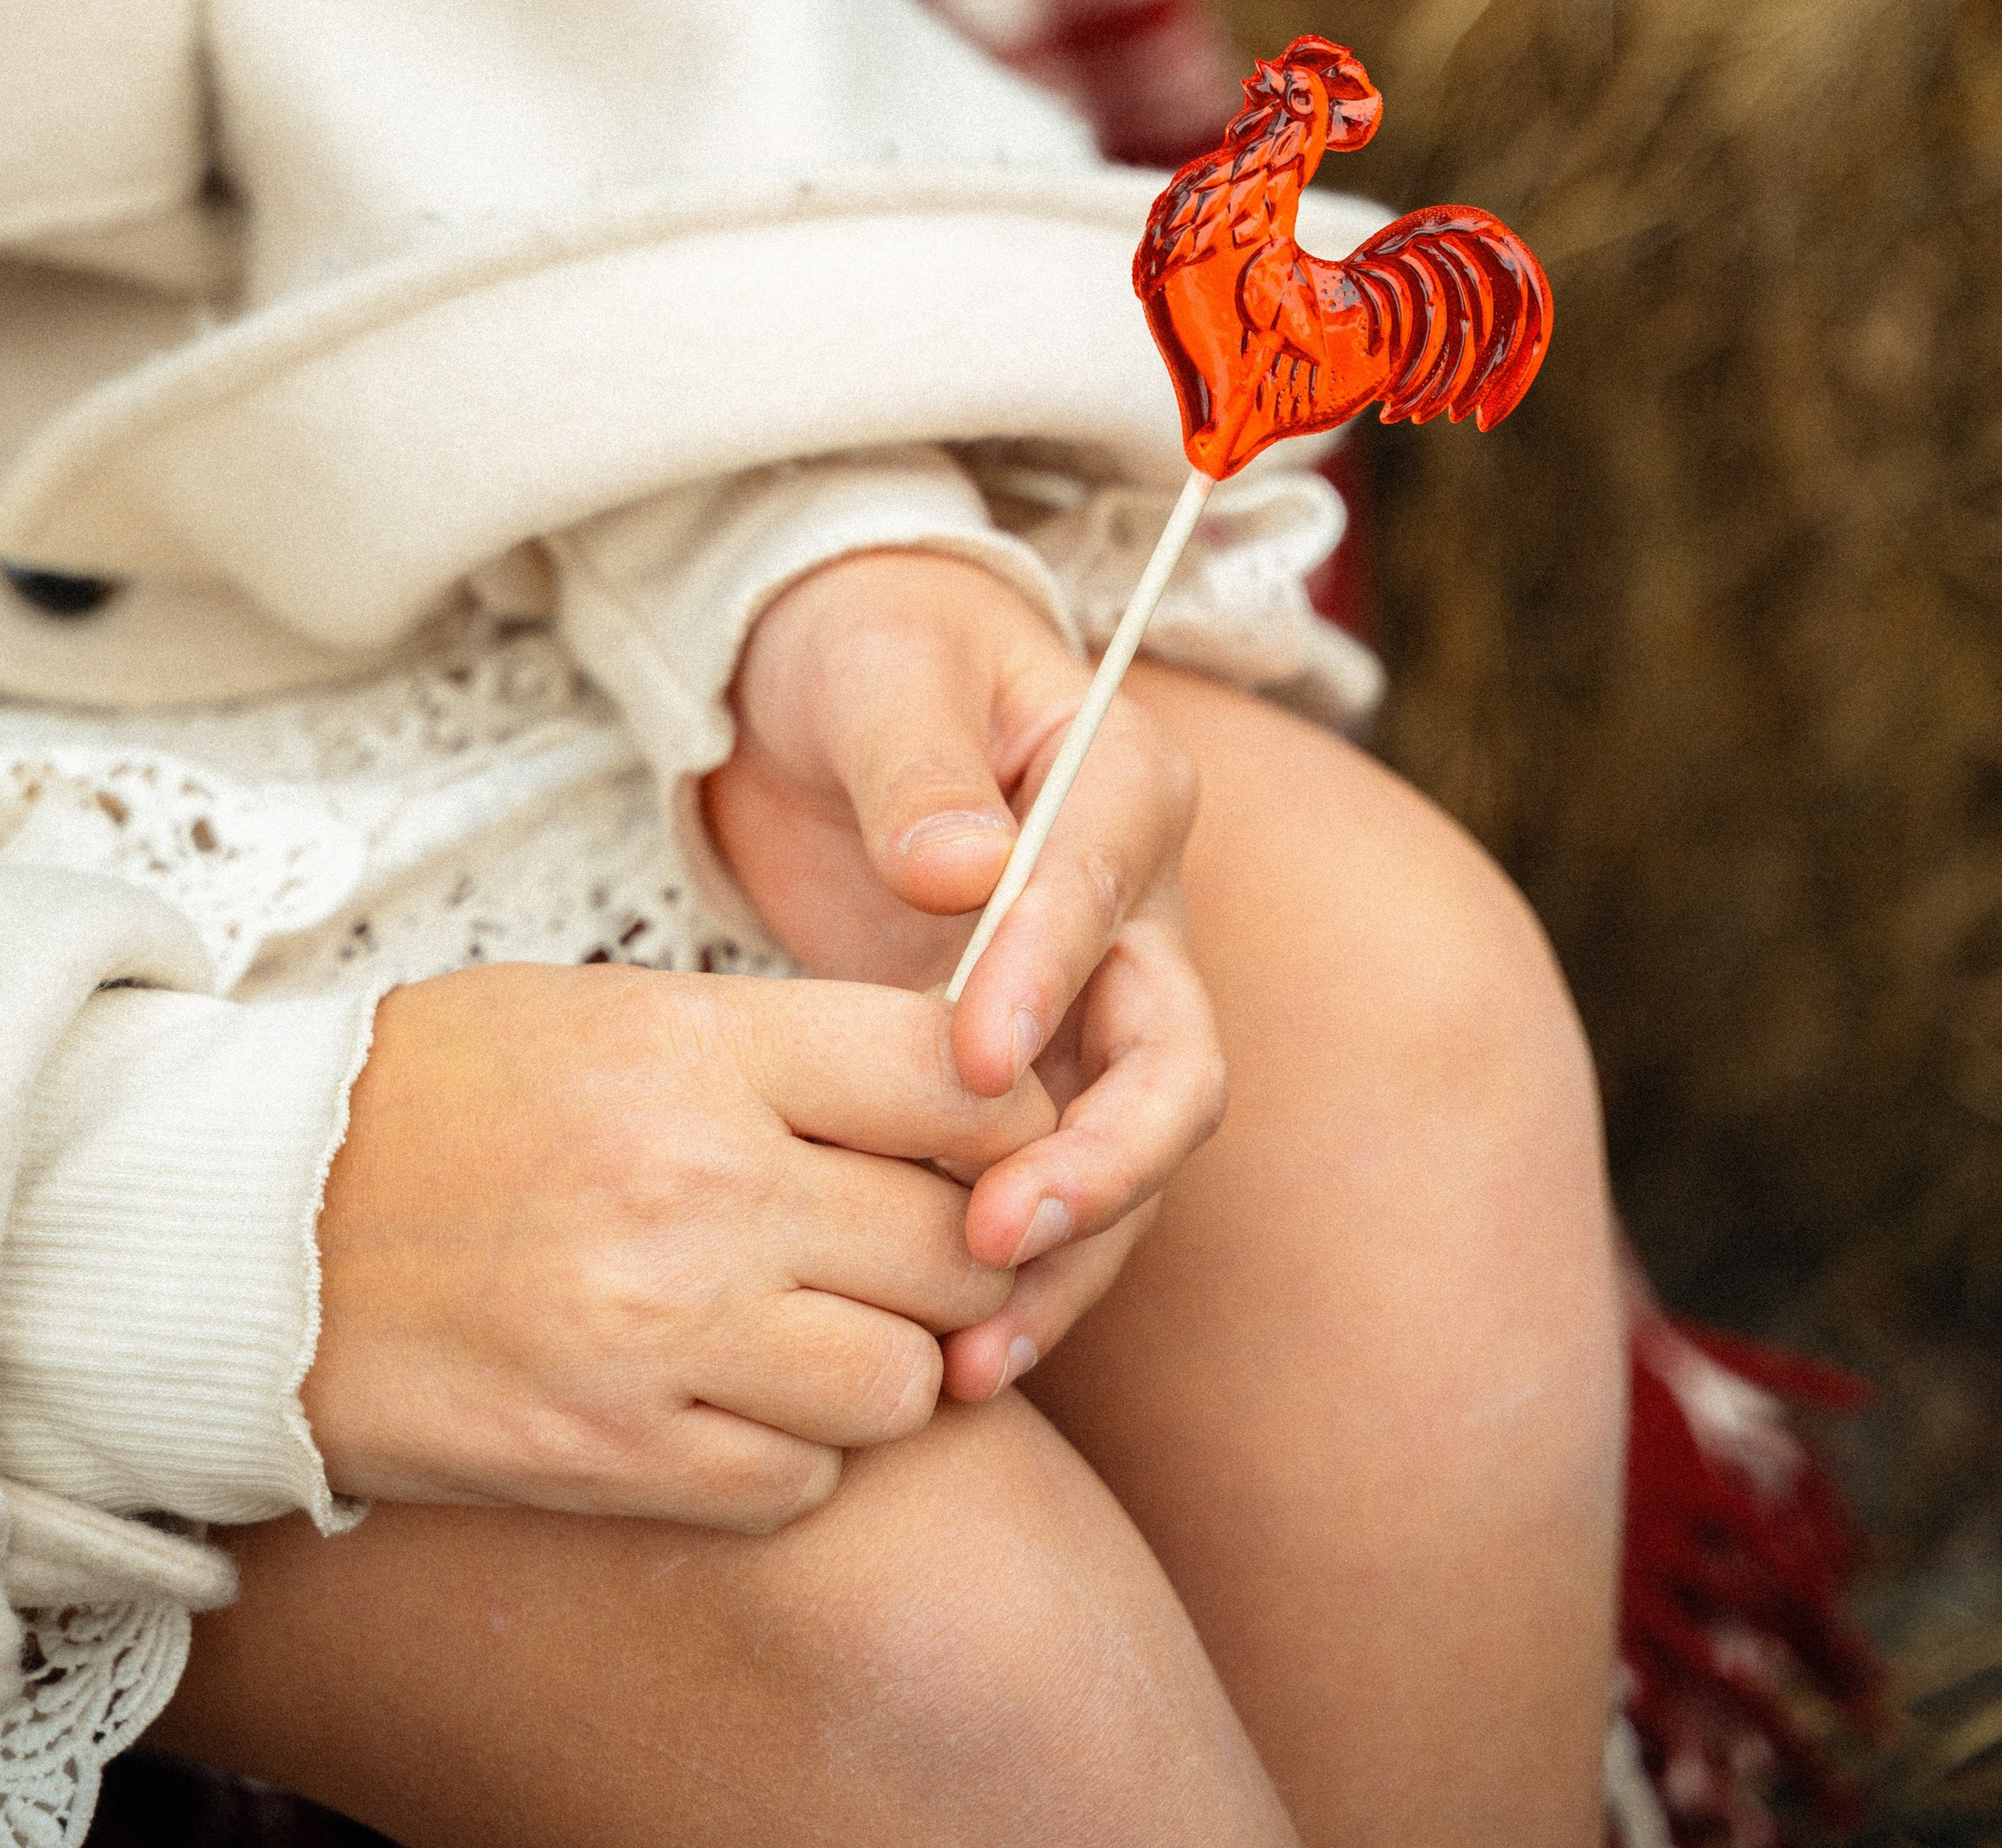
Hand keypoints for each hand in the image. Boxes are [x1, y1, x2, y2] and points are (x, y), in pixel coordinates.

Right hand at [301, 961, 1051, 1530]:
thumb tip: (961, 1094)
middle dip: (963, 1256)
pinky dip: (793, 1453)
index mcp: (703, 1049)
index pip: (958, 1081)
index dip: (1008, 1118)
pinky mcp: (610, 1457)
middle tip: (915, 1249)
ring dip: (886, 1366)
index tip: (988, 1138)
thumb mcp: (615, 1009)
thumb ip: (785, 1052)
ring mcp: (658, 1334)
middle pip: (956, 1246)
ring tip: (814, 1325)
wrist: (254, 1225)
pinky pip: (799, 1480)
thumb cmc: (446, 1091)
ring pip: (903, 1384)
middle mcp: (701, 1189)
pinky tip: (732, 1396)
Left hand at [710, 551, 1226, 1402]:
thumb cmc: (862, 647)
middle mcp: (1140, 907)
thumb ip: (912, 763)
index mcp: (1122, 780)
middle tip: (995, 1237)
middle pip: (1174, 1062)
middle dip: (1102, 1164)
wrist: (828, 679)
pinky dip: (1019, 1272)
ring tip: (973, 1350)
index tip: (972, 1061)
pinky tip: (955, 1354)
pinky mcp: (1030, 1073)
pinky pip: (1052, 1187)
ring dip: (1067, 1258)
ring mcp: (1094, 1003)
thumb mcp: (872, 668)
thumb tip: (955, 871)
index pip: (1110, 887)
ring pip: (1127, 1157)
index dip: (1049, 973)